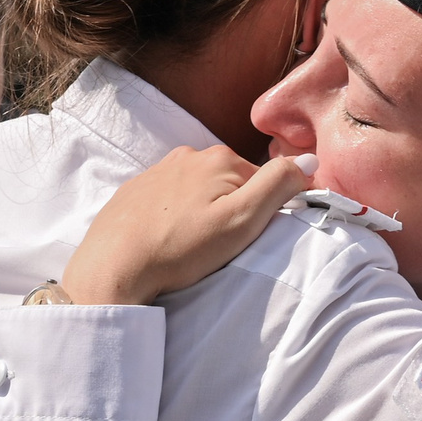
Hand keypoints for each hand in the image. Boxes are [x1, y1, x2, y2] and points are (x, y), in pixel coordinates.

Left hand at [59, 147, 312, 306]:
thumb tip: (308, 160)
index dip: (260, 212)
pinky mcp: (134, 190)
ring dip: (201, 213)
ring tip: (190, 246)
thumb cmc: (183, 247)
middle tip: (217, 246)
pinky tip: (166, 240)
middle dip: (230, 210)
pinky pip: (167, 200)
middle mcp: (188, 154)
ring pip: (197, 191)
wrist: (113, 266)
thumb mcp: (243, 220)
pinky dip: (172, 216)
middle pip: (228, 183)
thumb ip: (278, 185)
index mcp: (220, 158)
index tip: (246, 238)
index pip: (260, 181)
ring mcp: (157, 170)